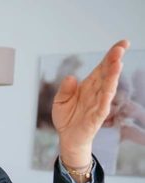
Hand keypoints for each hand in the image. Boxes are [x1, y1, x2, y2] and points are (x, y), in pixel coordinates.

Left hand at [53, 39, 128, 163]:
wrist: (68, 138)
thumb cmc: (67, 118)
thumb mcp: (60, 101)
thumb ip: (65, 90)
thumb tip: (71, 77)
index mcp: (88, 85)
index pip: (102, 68)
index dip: (111, 56)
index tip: (122, 44)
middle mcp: (96, 92)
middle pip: (107, 73)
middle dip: (114, 60)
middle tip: (121, 48)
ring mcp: (99, 103)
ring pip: (108, 86)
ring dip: (113, 75)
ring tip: (118, 62)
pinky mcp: (98, 115)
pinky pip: (104, 103)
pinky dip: (107, 94)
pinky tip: (111, 85)